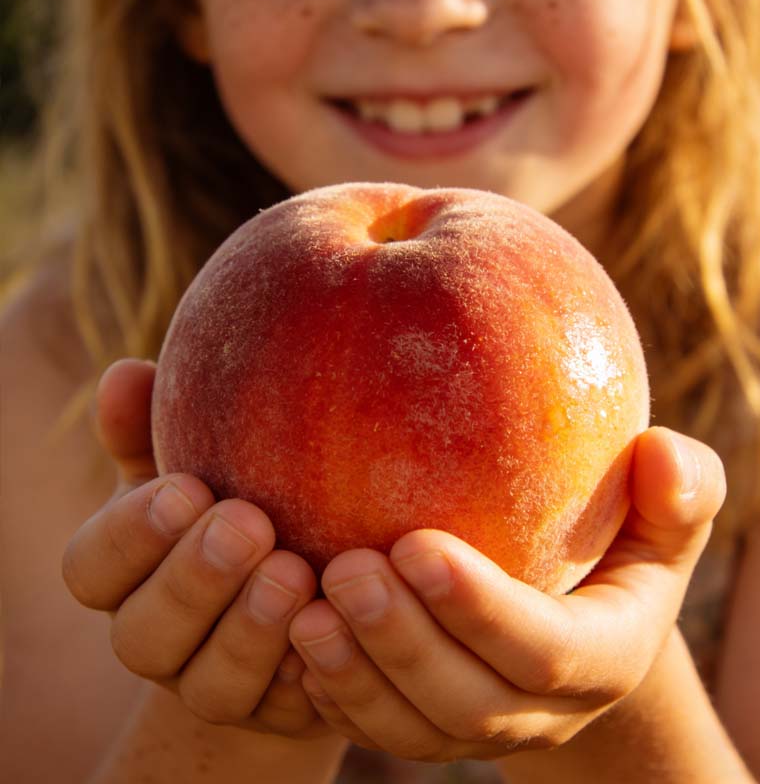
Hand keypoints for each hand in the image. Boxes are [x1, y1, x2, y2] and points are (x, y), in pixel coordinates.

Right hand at [62, 358, 327, 738]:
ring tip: (298, 573)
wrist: (298, 591)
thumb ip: (159, 429)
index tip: (188, 486)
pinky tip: (340, 623)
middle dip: (193, 579)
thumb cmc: (244, 506)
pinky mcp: (272, 711)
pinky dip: (307, 671)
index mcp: (127, 577)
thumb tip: (126, 372)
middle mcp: (156, 637)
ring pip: (208, 683)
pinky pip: (281, 708)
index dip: (131, 533)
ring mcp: (211, 684)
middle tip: (249, 524)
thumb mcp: (204, 466)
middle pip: (143, 633)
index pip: (93, 567)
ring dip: (249, 629)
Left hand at [287, 427, 725, 760]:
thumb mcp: (664, 513)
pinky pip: (380, 728)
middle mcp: (541, 709)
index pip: (544, 649)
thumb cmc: (622, 541)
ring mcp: (481, 724)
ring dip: (357, 678)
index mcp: (604, 655)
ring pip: (415, 729)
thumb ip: (681, 487)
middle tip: (346, 570)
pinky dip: (335, 697)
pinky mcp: (431, 723)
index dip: (481, 609)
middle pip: (469, 702)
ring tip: (304, 614)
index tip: (415, 545)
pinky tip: (296, 644)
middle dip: (403, 642)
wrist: (580, 612)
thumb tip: (659, 455)